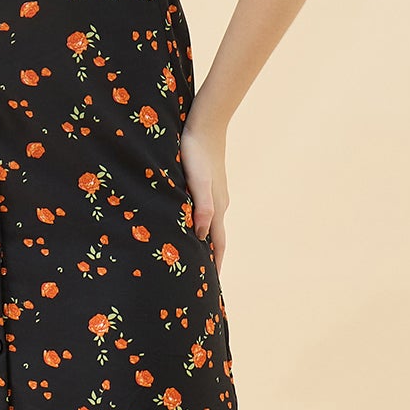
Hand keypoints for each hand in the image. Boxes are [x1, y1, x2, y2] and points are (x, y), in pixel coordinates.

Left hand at [179, 105, 229, 273]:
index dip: (215, 265)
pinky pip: (204, 212)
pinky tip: (190, 226)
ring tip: (196, 259)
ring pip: (209, 224)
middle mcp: (219, 204)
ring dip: (204, 243)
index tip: (212, 286)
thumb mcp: (197, 181)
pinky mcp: (208, 184)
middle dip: (211, 258)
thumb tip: (200, 235)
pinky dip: (199, 226)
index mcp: (216, 207)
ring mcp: (215, 194)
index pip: (218, 244)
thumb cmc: (197, 152)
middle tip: (202, 279)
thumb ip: (201, 207)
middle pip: (216, 237)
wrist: (206, 123)